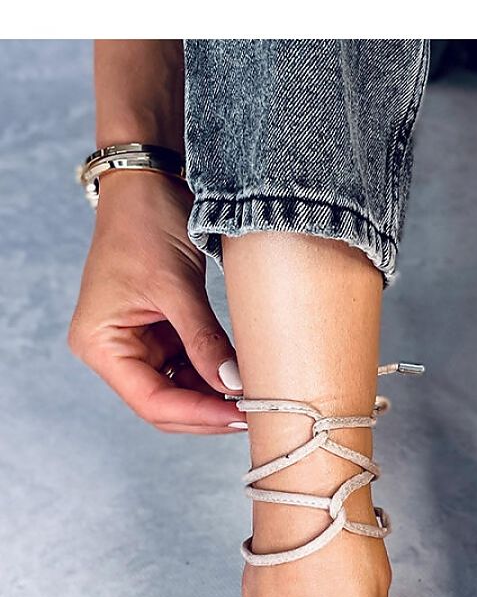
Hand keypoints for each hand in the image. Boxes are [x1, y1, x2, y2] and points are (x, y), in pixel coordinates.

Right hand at [69, 171, 243, 433]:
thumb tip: (234, 387)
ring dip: (215, 400)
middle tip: (257, 413)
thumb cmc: (147, 222)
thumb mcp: (176, 285)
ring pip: (179, 394)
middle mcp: (112, 352)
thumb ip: (204, 341)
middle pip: (164, 407)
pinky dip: (215, 378)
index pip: (151, 401)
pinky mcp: (159, 338)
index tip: (240, 415)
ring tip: (255, 398)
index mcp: (100, 344)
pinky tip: (243, 380)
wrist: (149, 181)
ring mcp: (136, 347)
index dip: (198, 415)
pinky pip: (188, 372)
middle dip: (208, 414)